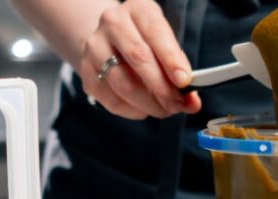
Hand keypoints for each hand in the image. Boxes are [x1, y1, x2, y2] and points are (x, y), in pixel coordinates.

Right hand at [77, 0, 201, 119]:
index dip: (171, 59)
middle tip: (177, 105)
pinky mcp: (87, 72)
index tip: (184, 82)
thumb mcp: (164, 41)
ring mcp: (95, 47)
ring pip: (123, 84)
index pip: (155, 33)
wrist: (110, 38)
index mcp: (137, 9)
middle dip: (162, 88)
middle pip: (138, 58)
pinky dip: (133, 110)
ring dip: (149, 104)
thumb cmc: (145, 40)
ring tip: (165, 110)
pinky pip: (112, 100)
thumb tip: (191, 103)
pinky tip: (145, 108)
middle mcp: (112, 23)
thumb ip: (179, 68)